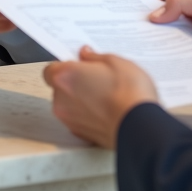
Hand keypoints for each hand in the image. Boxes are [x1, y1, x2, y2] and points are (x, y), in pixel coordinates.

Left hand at [43, 47, 158, 147]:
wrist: (141, 127)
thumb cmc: (129, 92)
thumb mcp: (116, 62)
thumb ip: (94, 57)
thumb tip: (86, 55)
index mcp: (65, 77)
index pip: (50, 69)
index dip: (65, 66)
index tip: (80, 64)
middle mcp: (61, 99)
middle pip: (60, 88)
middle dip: (74, 83)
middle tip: (97, 79)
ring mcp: (70, 120)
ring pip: (69, 105)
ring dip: (81, 100)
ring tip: (107, 96)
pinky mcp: (81, 135)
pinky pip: (79, 120)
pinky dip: (88, 115)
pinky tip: (108, 111)